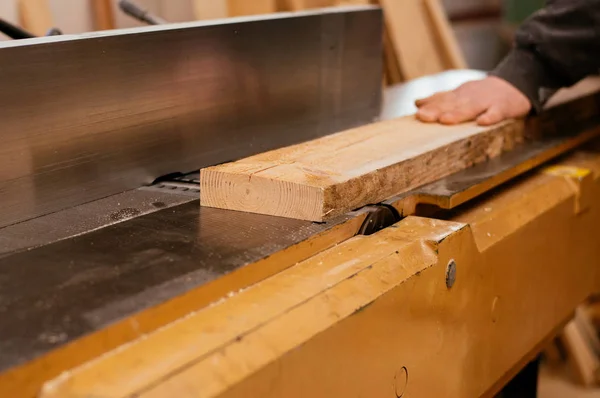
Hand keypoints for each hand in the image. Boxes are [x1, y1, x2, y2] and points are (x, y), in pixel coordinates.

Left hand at [415, 76, 531, 125]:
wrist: (516, 83)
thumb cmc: (483, 93)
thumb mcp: (460, 93)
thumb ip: (440, 99)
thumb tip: (416, 103)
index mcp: (460, 95)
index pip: (442, 100)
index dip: (429, 106)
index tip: (416, 114)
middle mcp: (470, 97)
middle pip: (452, 104)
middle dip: (437, 110)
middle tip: (422, 116)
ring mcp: (487, 101)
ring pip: (471, 108)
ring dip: (458, 114)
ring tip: (445, 120)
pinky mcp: (503, 107)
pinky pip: (497, 112)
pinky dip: (490, 117)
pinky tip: (482, 122)